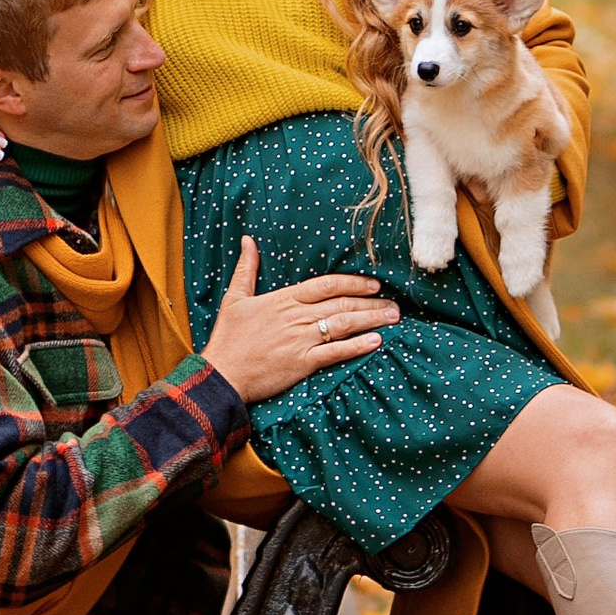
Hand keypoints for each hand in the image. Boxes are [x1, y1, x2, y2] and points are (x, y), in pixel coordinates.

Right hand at [203, 236, 394, 406]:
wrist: (222, 374)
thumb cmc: (228, 338)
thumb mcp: (234, 298)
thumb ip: (247, 268)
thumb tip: (249, 240)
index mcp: (284, 299)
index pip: (326, 285)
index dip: (353, 282)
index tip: (373, 283)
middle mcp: (296, 316)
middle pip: (341, 303)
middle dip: (370, 302)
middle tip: (393, 303)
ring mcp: (301, 340)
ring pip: (344, 324)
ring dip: (371, 320)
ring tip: (392, 318)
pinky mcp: (303, 363)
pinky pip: (336, 352)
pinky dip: (358, 346)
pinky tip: (376, 341)